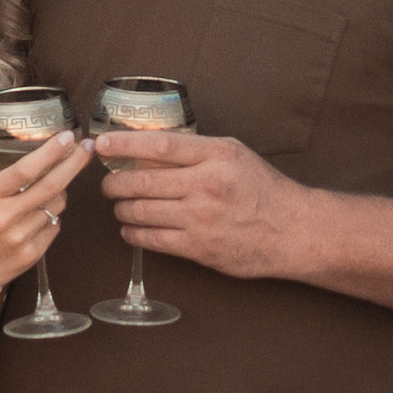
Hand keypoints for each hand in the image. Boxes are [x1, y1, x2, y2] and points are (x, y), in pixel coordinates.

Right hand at [0, 133, 92, 300]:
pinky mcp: (31, 255)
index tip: (67, 136)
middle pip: (52, 185)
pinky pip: (54, 226)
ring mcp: (20, 238)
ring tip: (48, 189)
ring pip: (57, 206)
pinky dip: (51, 217)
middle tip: (88, 147)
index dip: (50, 151)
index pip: (25, 169)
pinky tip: (37, 217)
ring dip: (60, 193)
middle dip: (75, 163)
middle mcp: (5, 216)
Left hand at [95, 130, 300, 278]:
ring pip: (140, 212)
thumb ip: (195, 150)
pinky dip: (132, 233)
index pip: (159, 146)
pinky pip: (150, 239)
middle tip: (107, 183)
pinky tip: (131, 229)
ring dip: (121, 209)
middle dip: (113, 183)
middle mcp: (206, 186)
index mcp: (216, 156)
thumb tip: (147, 147)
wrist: (291, 231)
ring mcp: (200, 219)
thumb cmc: (261, 188)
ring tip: (120, 205)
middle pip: (141, 181)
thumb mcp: (233, 154)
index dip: (124, 143)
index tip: (101, 144)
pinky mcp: (198, 248)